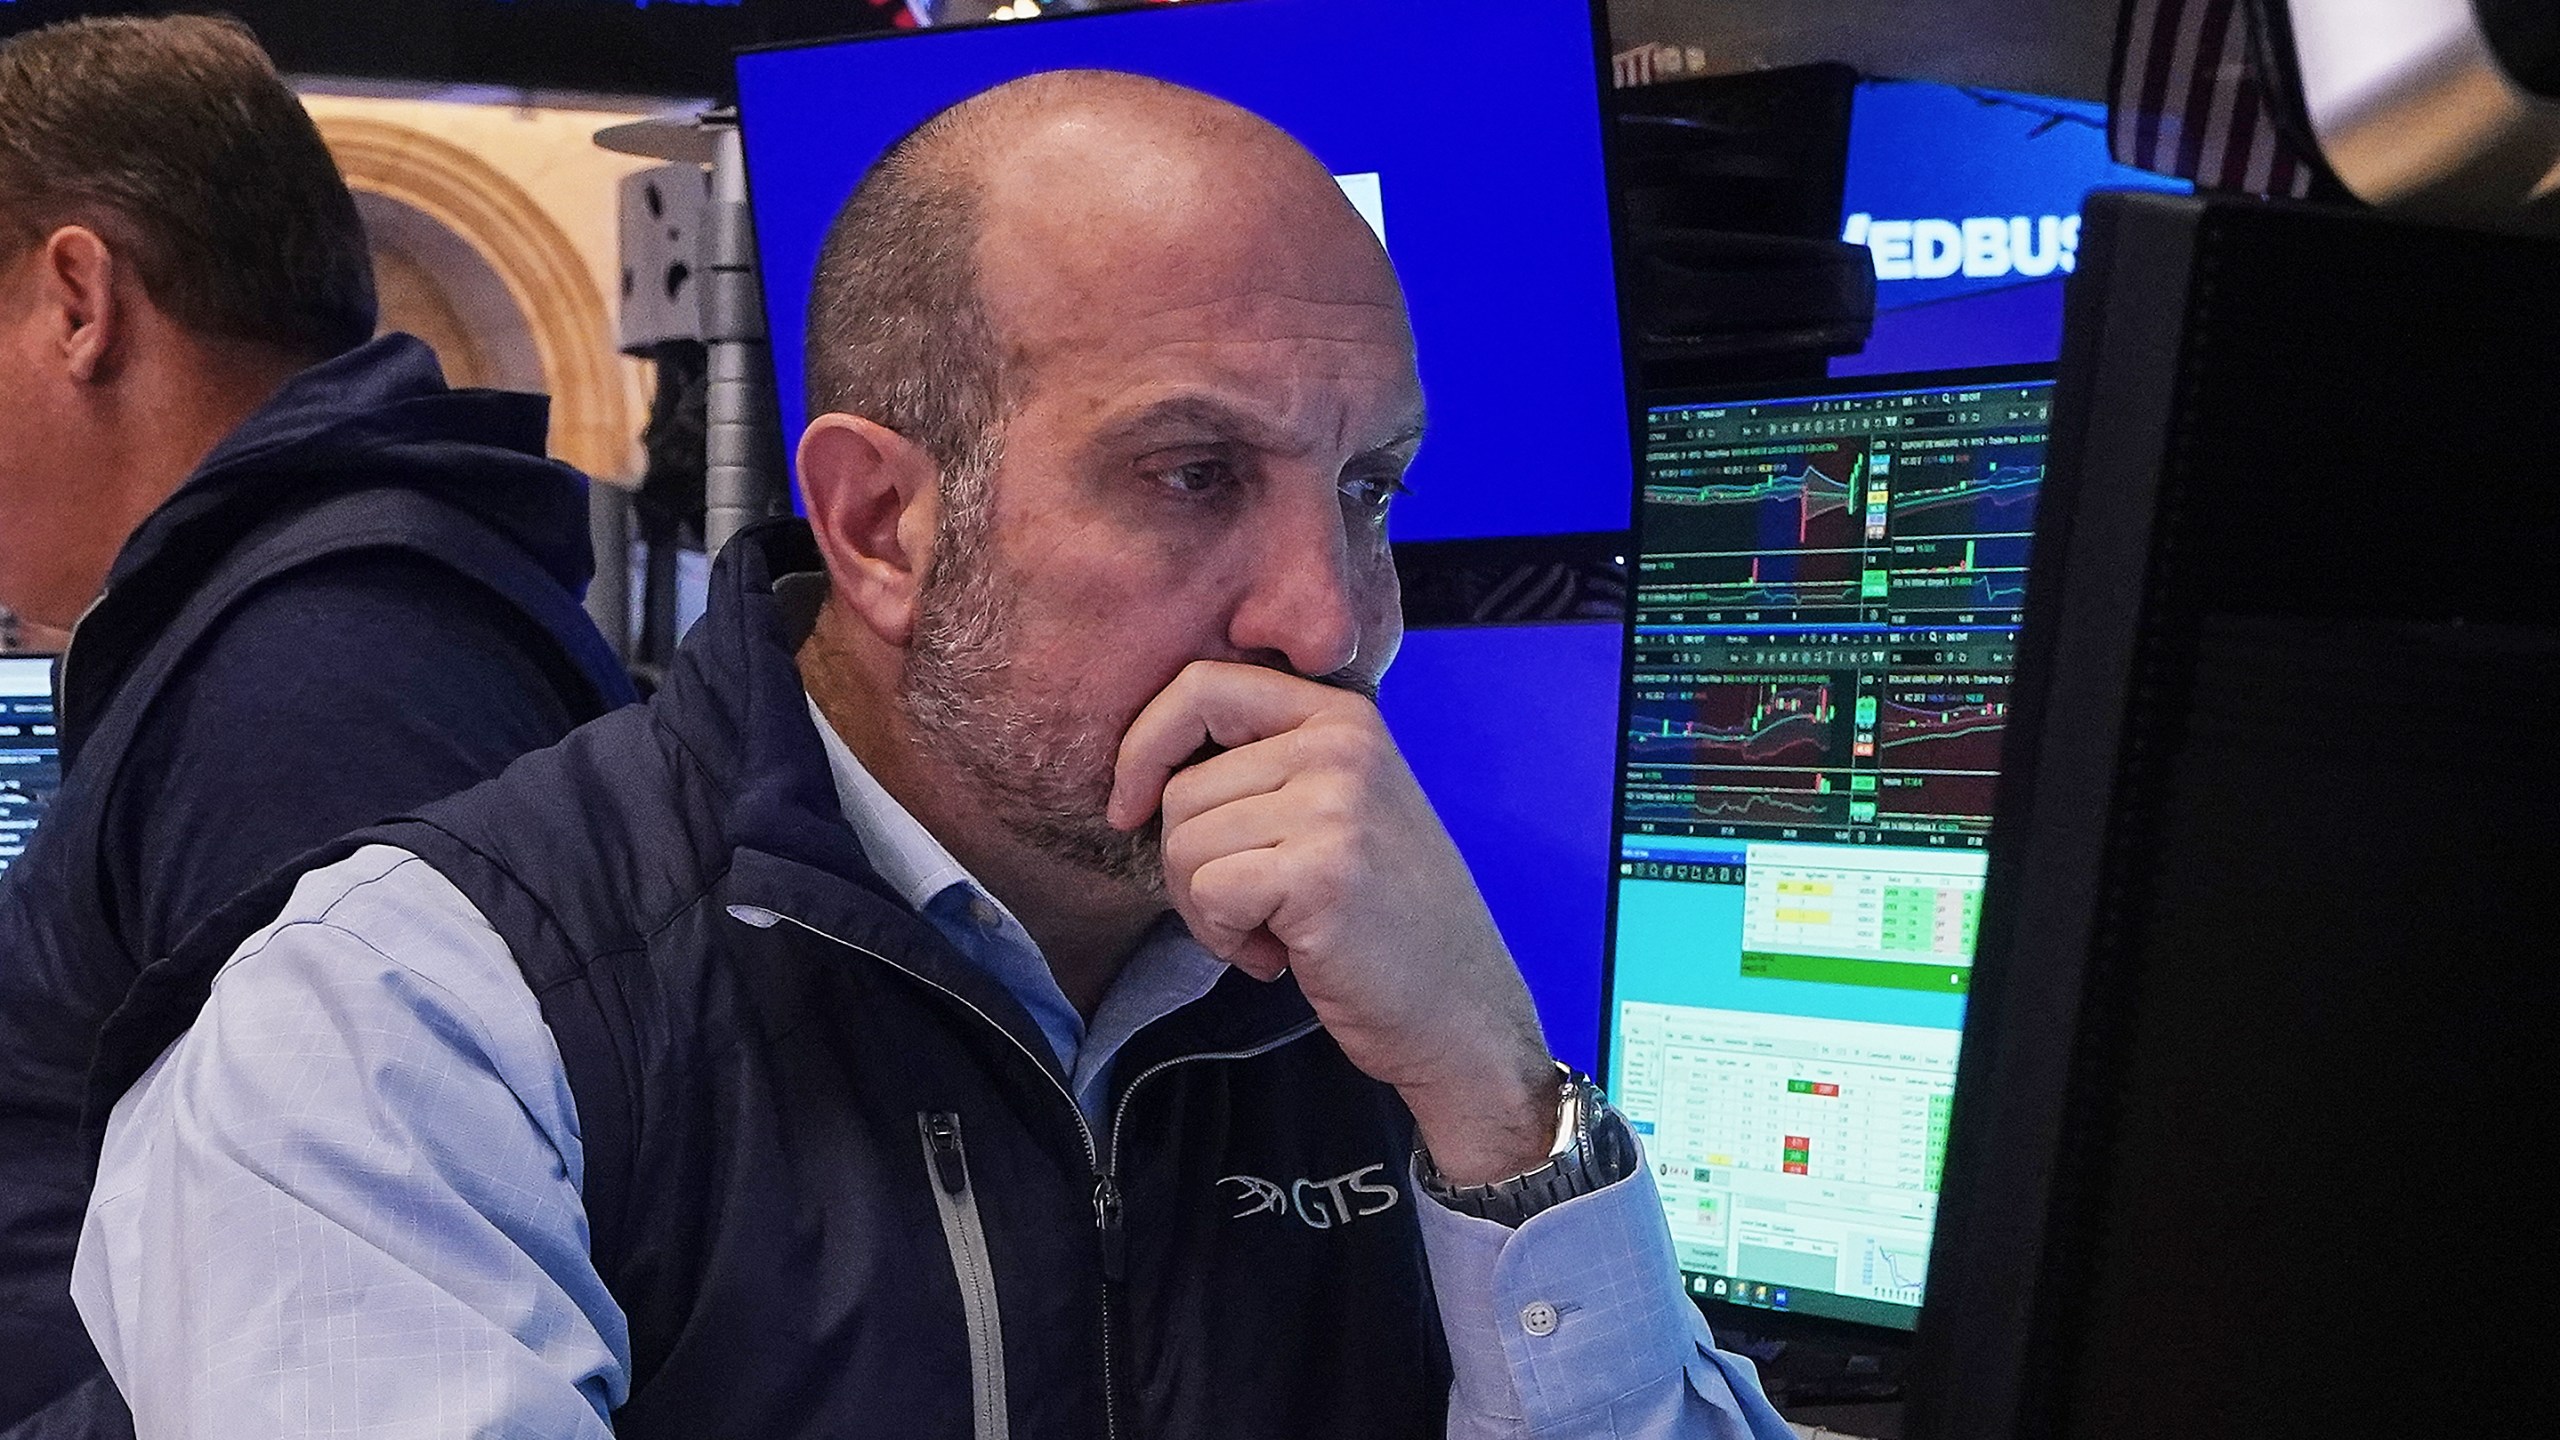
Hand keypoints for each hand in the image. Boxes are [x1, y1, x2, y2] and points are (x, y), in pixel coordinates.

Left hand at [1108, 660, 1560, 1184]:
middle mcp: (1342, 744)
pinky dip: (1223, 938)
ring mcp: (1336, 803)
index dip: (1144, 745)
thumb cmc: (1381, 919)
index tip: (1130, 806)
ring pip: (1183, 842)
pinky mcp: (1322, 871)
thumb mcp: (1337, 807)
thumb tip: (1142, 759)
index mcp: (1341, 715)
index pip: (1201, 684)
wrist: (1457, 1009)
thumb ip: (1264, 765)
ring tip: (1271, 931)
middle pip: (1181, 788)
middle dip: (1187, 865)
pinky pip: (1208, 892)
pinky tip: (1277, 956)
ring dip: (1206, 909)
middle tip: (1248, 908)